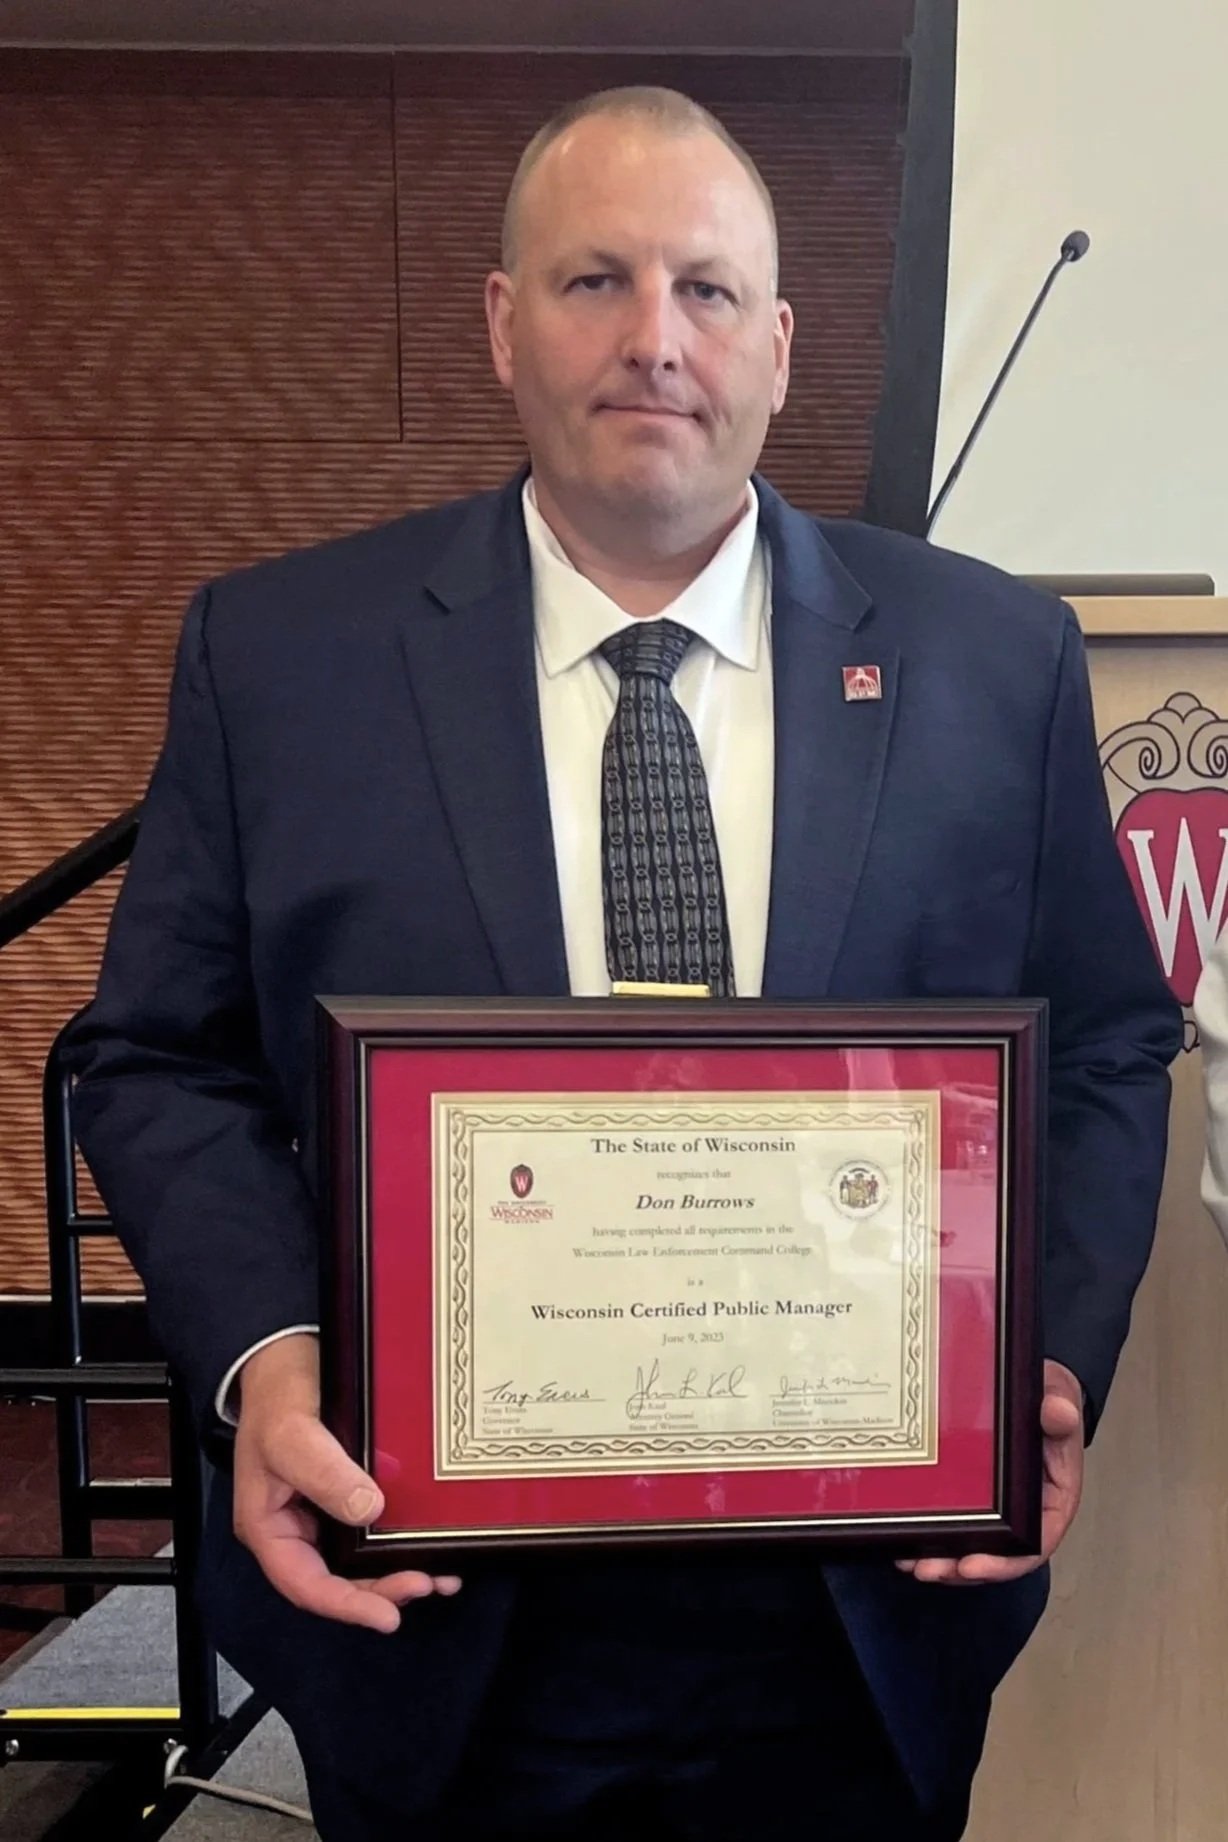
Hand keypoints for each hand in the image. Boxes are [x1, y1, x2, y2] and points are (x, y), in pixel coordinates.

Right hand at [233, 1332, 460, 1631]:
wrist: (287, 1355)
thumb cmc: (279, 1395)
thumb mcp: (293, 1434)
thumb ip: (324, 1473)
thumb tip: (368, 1510)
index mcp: (268, 1527)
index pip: (305, 1584)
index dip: (346, 1606)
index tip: (388, 1617)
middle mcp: (295, 1528)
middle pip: (336, 1579)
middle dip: (380, 1591)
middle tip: (426, 1584)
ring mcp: (320, 1512)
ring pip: (356, 1560)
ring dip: (395, 1573)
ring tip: (440, 1577)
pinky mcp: (345, 1493)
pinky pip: (370, 1530)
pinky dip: (398, 1542)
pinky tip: (430, 1544)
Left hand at [895, 1358, 1084, 1585]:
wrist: (1034, 1387)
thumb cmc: (1049, 1398)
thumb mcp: (1059, 1398)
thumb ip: (1061, 1410)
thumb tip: (1060, 1412)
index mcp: (1053, 1500)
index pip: (1034, 1544)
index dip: (1004, 1562)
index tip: (972, 1565)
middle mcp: (1026, 1512)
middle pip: (996, 1554)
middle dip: (961, 1568)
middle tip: (927, 1569)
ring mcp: (999, 1507)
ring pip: (973, 1545)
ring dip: (943, 1559)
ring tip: (910, 1562)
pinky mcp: (975, 1494)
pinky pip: (958, 1523)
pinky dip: (935, 1536)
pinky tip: (906, 1540)